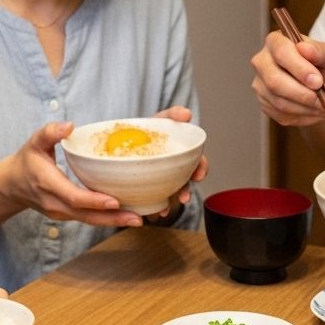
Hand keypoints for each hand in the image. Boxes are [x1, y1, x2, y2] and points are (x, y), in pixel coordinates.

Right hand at [1, 122, 144, 228]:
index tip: (115, 201)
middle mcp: (55, 203)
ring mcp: (61, 213)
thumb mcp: (34, 142)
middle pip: (86, 215)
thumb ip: (50, 132)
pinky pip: (89, 219)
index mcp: (48, 184)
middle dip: (112, 218)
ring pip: (89, 220)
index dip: (94, 201)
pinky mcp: (68, 215)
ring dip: (114, 221)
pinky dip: (107, 219)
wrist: (12, 185)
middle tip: (137, 219)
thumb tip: (70, 126)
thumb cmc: (27, 161)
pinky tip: (126, 215)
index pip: (73, 197)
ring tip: (138, 219)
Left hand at [146, 106, 208, 221]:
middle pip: (186, 181)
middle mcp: (177, 168)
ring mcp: (166, 179)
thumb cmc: (147, 130)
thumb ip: (173, 114)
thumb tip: (187, 113)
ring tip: (165, 210)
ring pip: (173, 193)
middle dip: (187, 190)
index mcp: (182, 153)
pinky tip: (154, 212)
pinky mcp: (153, 188)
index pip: (198, 160)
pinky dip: (157, 207)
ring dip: (168, 203)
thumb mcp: (159, 119)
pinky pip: (158, 200)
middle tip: (183, 196)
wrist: (123, 142)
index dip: (201, 168)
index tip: (199, 175)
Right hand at [250, 30, 324, 126]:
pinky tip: (311, 109)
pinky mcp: (264, 103)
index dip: (299, 68)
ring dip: (303, 106)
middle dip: (301, 93)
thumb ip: (321, 51)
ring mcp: (260, 84)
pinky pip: (280, 113)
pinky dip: (300, 115)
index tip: (318, 81)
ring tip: (321, 105)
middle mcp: (262, 61)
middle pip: (274, 80)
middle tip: (320, 99)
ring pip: (278, 101)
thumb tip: (305, 48)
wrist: (323, 90)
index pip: (281, 52)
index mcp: (276, 41)